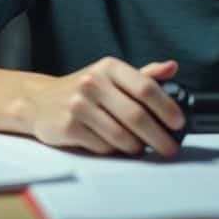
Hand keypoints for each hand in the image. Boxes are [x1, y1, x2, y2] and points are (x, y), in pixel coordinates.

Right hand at [26, 57, 183, 156]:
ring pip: (121, 136)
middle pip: (137, 116)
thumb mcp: (111, 76)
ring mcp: (78, 105)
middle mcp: (93, 82)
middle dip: (159, 137)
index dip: (166, 107)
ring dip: (136, 147)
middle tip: (170, 149)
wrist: (39, 102)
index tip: (179, 123)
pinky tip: (113, 146)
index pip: (146, 87)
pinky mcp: (68, 127)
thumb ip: (144, 75)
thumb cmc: (84, 90)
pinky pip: (102, 147)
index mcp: (109, 67)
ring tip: (140, 148)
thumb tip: (173, 67)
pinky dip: (113, 151)